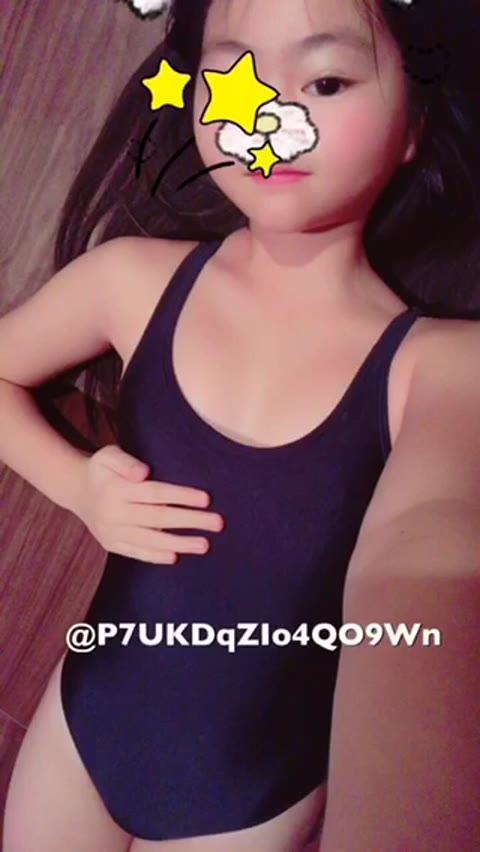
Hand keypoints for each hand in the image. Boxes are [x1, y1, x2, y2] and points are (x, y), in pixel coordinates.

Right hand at [73, 444, 223, 563]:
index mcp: (117, 490)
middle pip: (158, 518)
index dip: (181, 496)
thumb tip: (143, 473)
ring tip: (204, 545)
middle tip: (218, 523)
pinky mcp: (111, 544)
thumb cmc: (102, 469)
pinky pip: (136, 552)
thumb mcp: (108, 455)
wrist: (76, 490)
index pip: (155, 494)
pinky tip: (175, 556)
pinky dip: (155, 556)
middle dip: (190, 521)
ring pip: (150, 540)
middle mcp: (114, 513)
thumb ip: (125, 462)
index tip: (207, 499)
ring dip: (179, 543)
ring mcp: (112, 532)